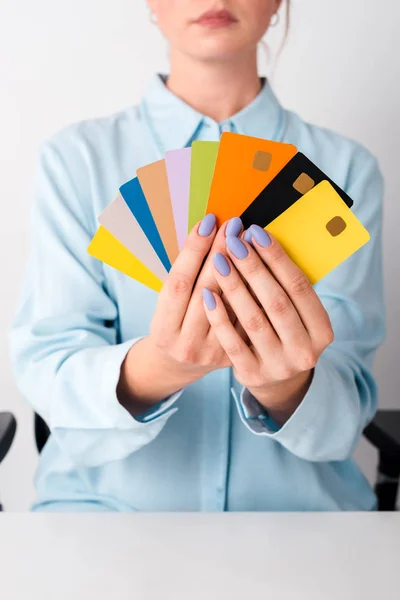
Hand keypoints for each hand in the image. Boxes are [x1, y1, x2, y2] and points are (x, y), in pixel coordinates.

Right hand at [150, 214, 241, 375]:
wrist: (182, 365)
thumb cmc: (175, 324)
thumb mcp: (168, 304)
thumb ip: (185, 276)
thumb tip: (208, 231)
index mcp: (163, 328)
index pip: (178, 282)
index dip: (193, 250)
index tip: (208, 222)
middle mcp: (186, 343)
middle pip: (206, 289)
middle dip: (220, 252)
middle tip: (233, 224)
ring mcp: (212, 352)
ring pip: (232, 304)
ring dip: (242, 268)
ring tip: (249, 239)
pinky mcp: (235, 355)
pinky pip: (248, 317)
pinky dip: (255, 289)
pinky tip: (262, 266)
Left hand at [202, 223, 333, 424]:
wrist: (276, 379)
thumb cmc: (284, 332)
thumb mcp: (296, 314)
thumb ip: (285, 286)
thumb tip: (259, 240)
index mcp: (322, 330)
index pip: (299, 286)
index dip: (276, 258)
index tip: (255, 233)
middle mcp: (305, 351)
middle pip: (276, 302)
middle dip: (253, 268)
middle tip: (232, 241)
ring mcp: (279, 366)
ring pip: (253, 320)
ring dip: (234, 286)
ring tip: (218, 260)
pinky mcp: (253, 374)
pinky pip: (232, 342)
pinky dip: (219, 316)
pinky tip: (207, 293)